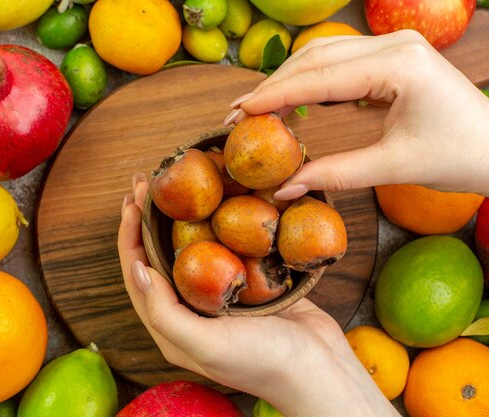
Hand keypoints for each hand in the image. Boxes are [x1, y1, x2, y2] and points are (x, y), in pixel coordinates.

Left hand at [118, 174, 400, 416]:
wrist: (319, 369)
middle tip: (145, 183)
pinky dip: (213, 224)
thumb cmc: (263, 362)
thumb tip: (135, 269)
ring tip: (171, 188)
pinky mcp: (244, 283)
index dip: (130, 236)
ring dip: (176, 218)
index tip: (132, 201)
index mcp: (171, 326)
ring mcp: (217, 295)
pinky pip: (221, 249)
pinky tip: (216, 202)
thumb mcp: (207, 344)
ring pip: (187, 249)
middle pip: (157, 256)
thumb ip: (165, 312)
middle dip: (147, 220)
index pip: (138, 273)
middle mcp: (189, 309)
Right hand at [224, 30, 488, 199]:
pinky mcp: (392, 57)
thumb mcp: (392, 167)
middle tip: (236, 113)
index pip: (320, 77)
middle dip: (272, 86)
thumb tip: (283, 190)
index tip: (238, 113)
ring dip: (286, 80)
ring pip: (323, 55)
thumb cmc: (456, 157)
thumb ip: (333, 174)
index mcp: (399, 65)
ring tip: (254, 108)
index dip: (274, 95)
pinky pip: (338, 62)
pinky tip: (288, 99)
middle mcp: (395, 44)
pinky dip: (308, 80)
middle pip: (315, 58)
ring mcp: (394, 46)